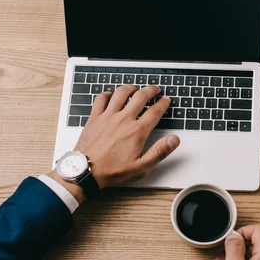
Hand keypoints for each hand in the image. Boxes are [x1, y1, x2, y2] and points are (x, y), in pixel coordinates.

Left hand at [51, 85, 179, 200]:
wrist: (86, 172)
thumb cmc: (112, 171)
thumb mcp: (141, 167)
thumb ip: (160, 151)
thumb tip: (174, 140)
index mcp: (136, 131)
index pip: (155, 111)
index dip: (163, 104)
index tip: (166, 100)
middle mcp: (123, 120)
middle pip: (140, 96)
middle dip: (151, 90)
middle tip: (155, 90)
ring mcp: (107, 116)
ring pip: (121, 93)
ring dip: (131, 88)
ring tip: (136, 88)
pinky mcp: (94, 118)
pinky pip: (101, 98)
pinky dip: (108, 94)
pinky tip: (112, 95)